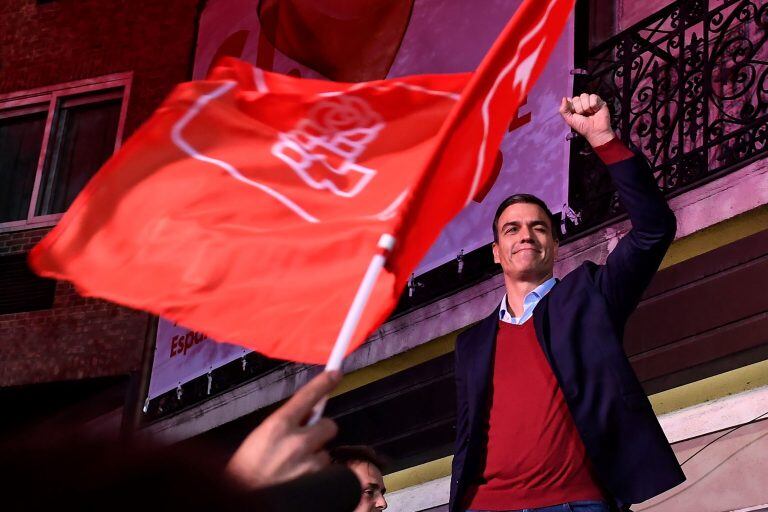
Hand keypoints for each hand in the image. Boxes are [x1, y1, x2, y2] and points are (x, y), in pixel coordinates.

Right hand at [225, 370, 341, 488]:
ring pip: (325, 450)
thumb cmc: (248, 466)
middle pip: (329, 425)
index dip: (323, 383)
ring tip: (295, 464)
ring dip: (315, 454)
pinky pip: (324, 470)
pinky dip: (315, 472)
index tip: (335, 373)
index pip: (307, 396)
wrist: (243, 497)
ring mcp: (307, 463)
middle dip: (321, 430)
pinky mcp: (315, 481)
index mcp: (278, 425)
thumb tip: (308, 412)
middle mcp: (296, 442)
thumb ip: (286, 422)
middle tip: (308, 438)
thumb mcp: (262, 435)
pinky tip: (299, 476)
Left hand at [559, 93, 615, 147]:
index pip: (570, 100)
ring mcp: (590, 101)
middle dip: (579, 108)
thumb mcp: (570, 120)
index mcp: (574, 107)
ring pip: (584, 96)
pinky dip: (593, 105)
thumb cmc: (583, 127)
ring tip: (590, 113)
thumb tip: (564, 98)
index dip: (572, 107)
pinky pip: (593, 96)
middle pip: (576, 98)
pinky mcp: (599, 101)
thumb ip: (563, 110)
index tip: (576, 115)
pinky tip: (595, 111)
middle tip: (584, 115)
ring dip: (586, 107)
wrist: (595, 131)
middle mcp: (582, 103)